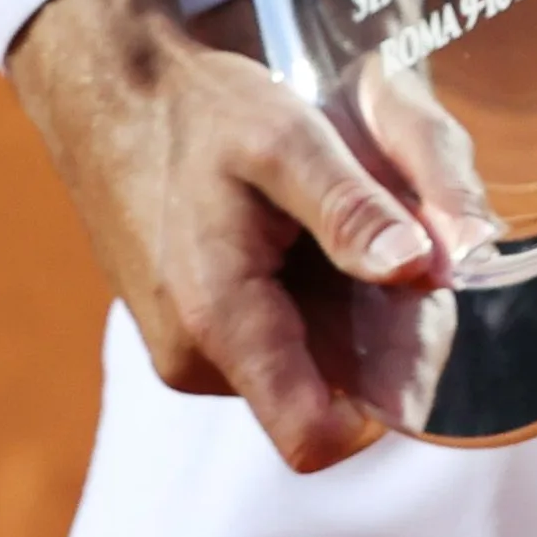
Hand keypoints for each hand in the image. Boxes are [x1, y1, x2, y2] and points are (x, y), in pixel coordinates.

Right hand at [5, 0, 450, 470]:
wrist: (115, 98)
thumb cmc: (202, 114)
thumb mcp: (287, 139)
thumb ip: (353, 208)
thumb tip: (421, 270)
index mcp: (218, 324)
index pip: (315, 438)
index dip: (388, 394)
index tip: (420, 317)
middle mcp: (198, 361)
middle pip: (328, 395)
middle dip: (379, 335)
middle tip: (395, 243)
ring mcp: (191, 354)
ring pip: (307, 367)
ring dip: (346, 314)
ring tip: (343, 229)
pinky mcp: (193, 337)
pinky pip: (277, 345)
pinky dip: (312, 302)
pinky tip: (307, 237)